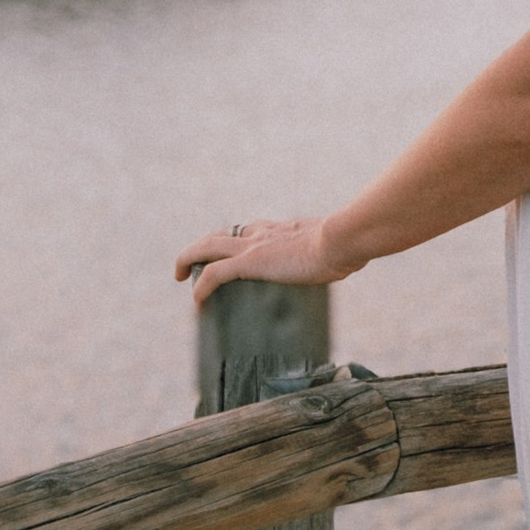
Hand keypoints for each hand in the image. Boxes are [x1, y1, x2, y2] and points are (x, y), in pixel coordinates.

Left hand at [176, 216, 339, 305]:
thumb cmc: (347, 245)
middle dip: (200, 248)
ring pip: (206, 247)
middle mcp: (261, 233)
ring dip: (187, 259)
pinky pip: (213, 274)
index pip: (247, 231)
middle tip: (189, 265)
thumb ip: (334, 254)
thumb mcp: (336, 249)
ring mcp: (253, 247)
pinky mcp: (250, 262)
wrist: (342, 240)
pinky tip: (196, 300)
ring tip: (179, 276)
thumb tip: (350, 264)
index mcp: (279, 230)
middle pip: (218, 235)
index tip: (229, 255)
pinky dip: (201, 286)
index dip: (232, 242)